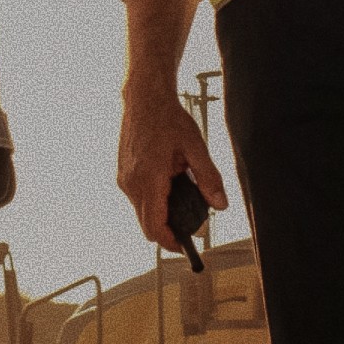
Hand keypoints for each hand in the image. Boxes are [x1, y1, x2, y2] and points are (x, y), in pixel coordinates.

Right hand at [115, 83, 227, 255]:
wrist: (144, 98)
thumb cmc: (168, 118)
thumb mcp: (196, 147)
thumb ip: (209, 178)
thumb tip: (220, 205)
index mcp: (149, 179)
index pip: (155, 226)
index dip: (170, 242)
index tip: (186, 246)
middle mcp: (131, 183)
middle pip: (147, 224)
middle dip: (168, 230)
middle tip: (191, 225)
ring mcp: (124, 179)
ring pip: (141, 212)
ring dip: (161, 213)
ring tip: (182, 196)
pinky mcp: (123, 174)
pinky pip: (137, 199)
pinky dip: (153, 200)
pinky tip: (168, 183)